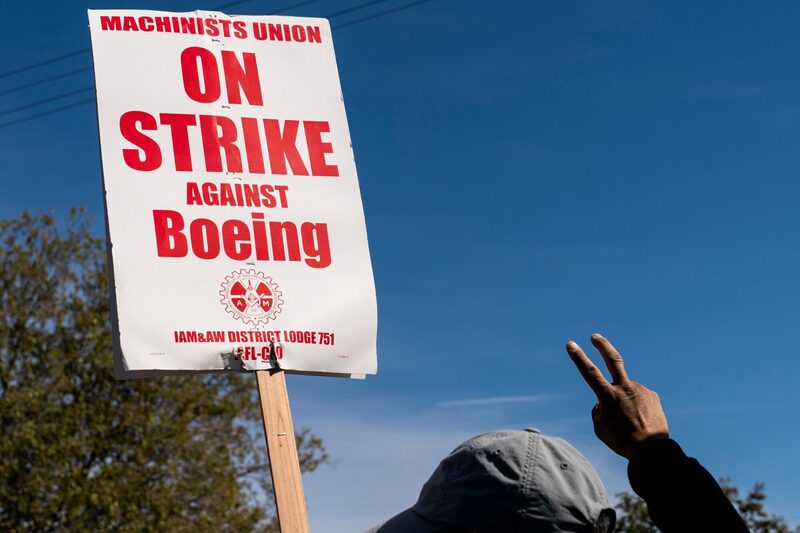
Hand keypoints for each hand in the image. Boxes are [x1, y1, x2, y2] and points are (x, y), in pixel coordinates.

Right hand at [565, 333, 668, 458]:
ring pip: (626, 391)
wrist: (652, 450)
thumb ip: (599, 409)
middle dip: (602, 346)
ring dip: (625, 402)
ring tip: (630, 422)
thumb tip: (605, 400)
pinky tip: (641, 420)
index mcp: (608, 396)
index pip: (589, 372)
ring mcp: (640, 389)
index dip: (578, 357)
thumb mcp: (600, 427)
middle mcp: (625, 388)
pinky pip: (639, 397)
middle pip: (613, 360)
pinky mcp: (652, 395)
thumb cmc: (622, 441)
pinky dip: (636, 407)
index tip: (571, 344)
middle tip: (595, 336)